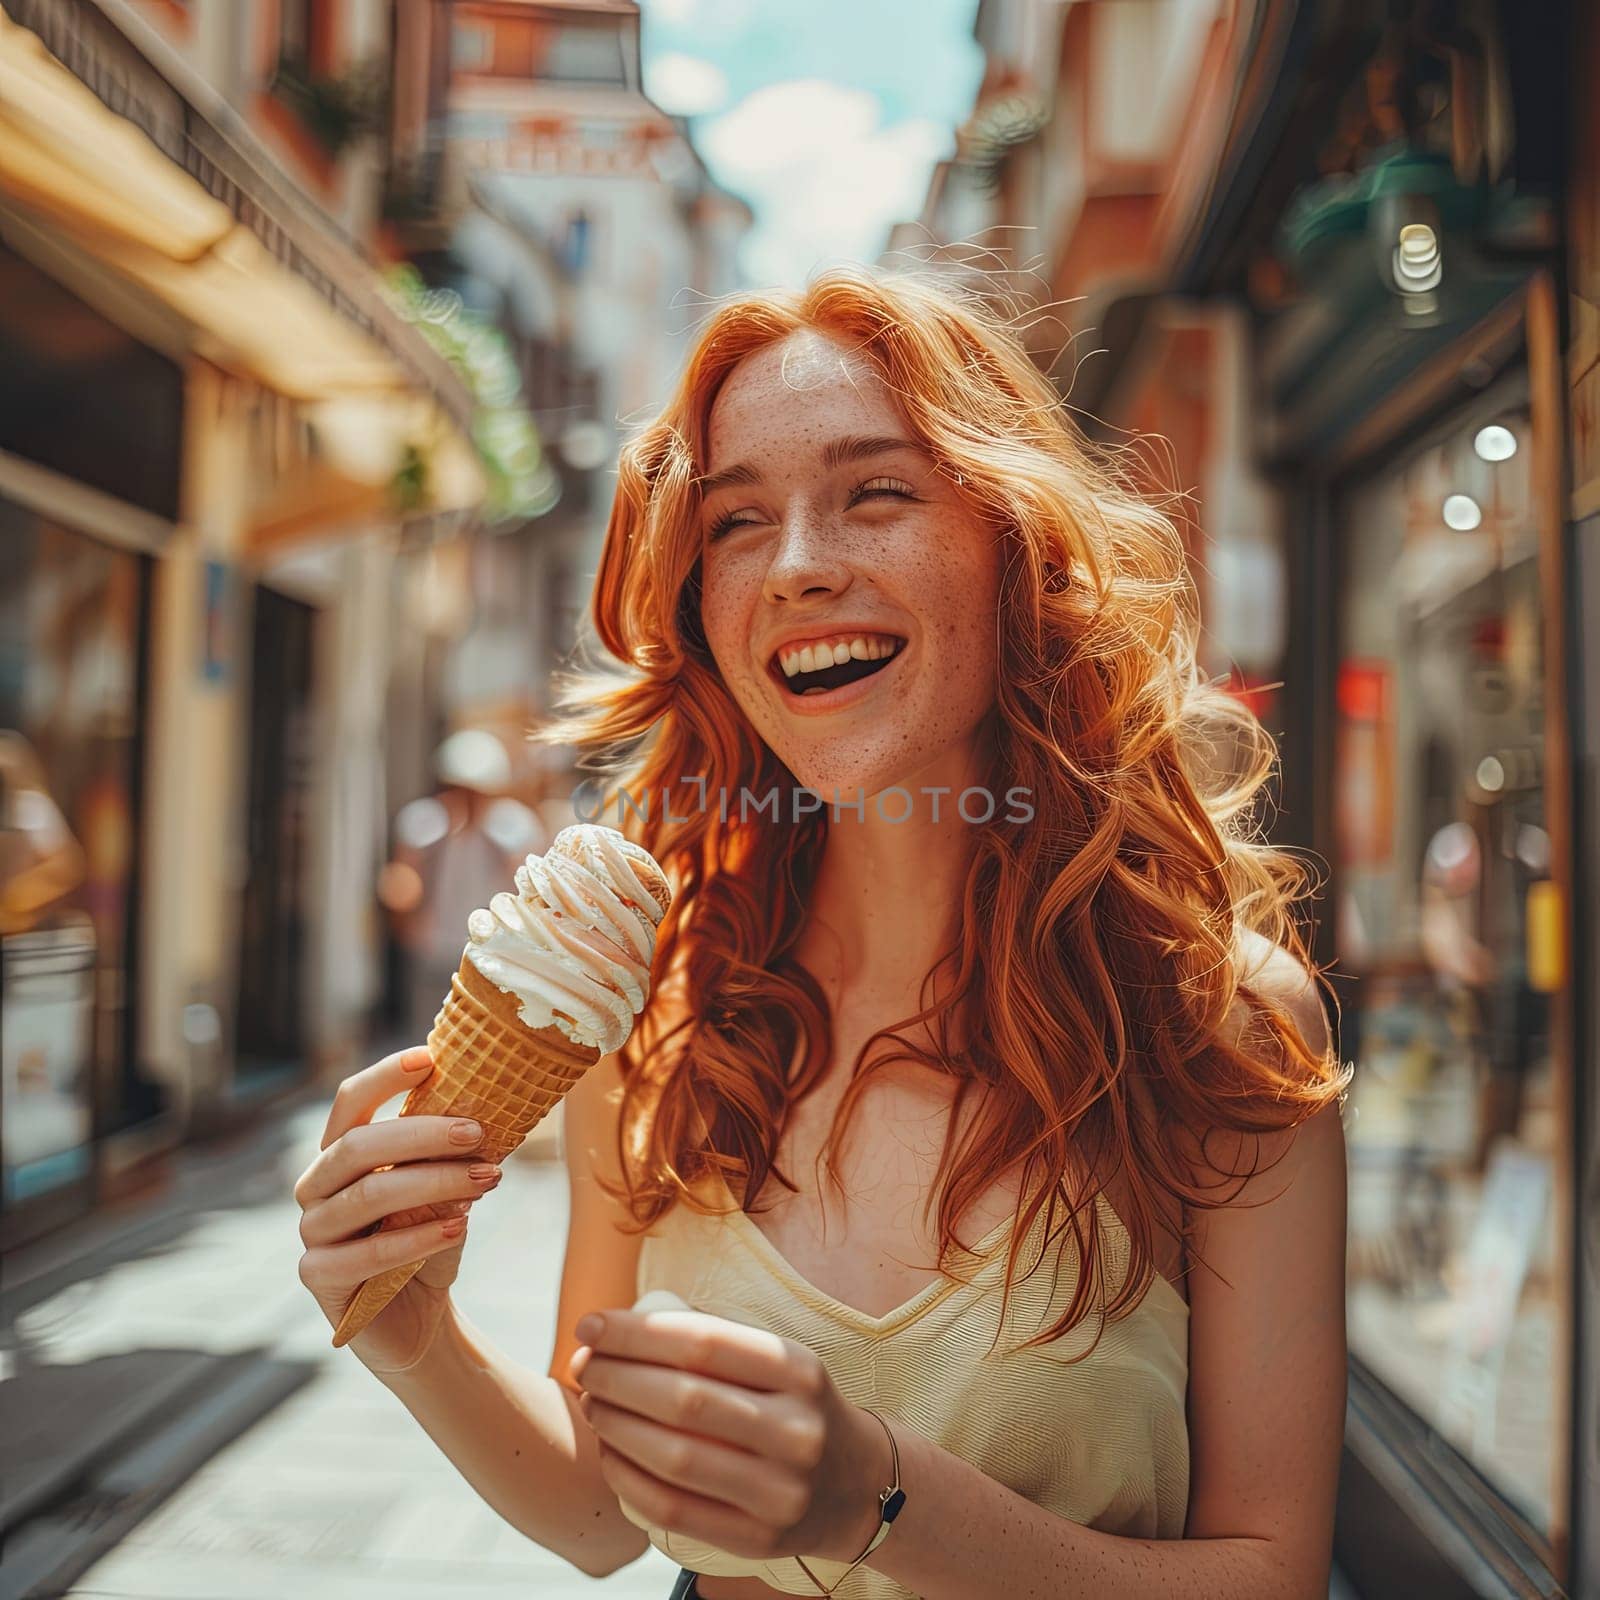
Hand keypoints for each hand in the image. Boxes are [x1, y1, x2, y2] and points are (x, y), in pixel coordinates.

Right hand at [293, 1046, 500, 1372]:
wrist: (420, 1315)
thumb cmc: (431, 1237)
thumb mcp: (445, 1187)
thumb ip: (450, 1153)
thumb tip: (490, 1108)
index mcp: (342, 1152)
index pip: (352, 1102)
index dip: (385, 1076)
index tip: (431, 1057)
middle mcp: (317, 1184)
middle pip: (359, 1145)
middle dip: (423, 1134)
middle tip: (478, 1132)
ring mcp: (312, 1231)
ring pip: (367, 1196)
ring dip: (434, 1183)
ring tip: (487, 1178)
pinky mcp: (318, 1276)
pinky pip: (367, 1253)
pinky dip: (417, 1238)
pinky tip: (458, 1229)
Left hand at [568, 1307, 890, 1565]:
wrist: (856, 1484)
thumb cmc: (793, 1407)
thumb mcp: (778, 1363)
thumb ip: (713, 1344)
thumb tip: (616, 1331)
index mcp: (799, 1370)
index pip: (702, 1343)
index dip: (636, 1333)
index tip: (591, 1324)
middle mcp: (797, 1429)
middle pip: (684, 1400)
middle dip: (617, 1378)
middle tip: (584, 1366)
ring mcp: (780, 1491)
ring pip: (675, 1458)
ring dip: (616, 1427)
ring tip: (592, 1405)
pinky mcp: (759, 1539)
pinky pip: (674, 1510)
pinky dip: (629, 1479)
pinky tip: (609, 1454)